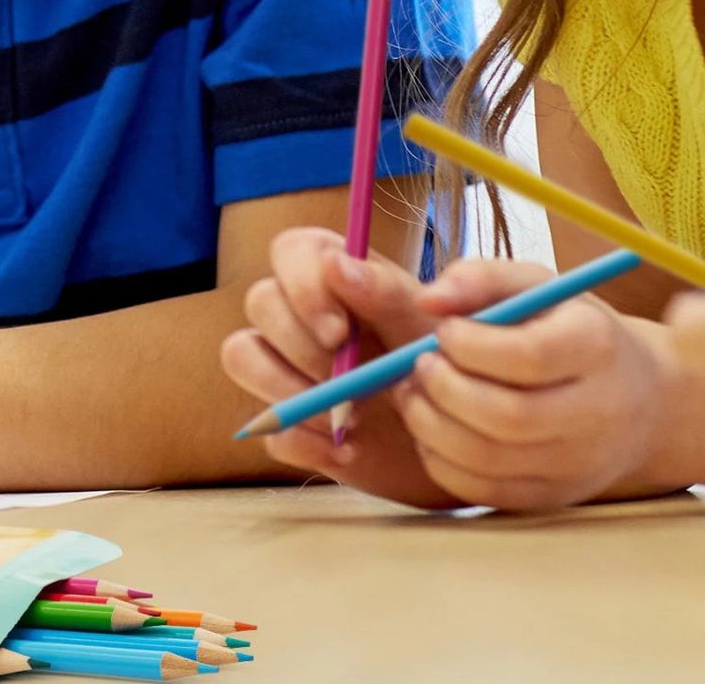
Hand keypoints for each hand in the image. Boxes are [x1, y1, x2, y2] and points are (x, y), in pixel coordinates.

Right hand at [220, 227, 463, 508]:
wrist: (462, 439)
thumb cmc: (443, 363)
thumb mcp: (424, 327)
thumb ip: (384, 291)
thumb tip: (334, 264)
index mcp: (333, 275)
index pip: (289, 251)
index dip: (303, 287)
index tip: (339, 332)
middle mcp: (300, 313)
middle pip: (260, 302)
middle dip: (300, 345)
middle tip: (349, 381)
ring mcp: (287, 367)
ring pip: (242, 355)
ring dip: (287, 389)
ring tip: (349, 418)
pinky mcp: (290, 422)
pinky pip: (267, 427)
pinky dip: (304, 443)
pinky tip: (349, 451)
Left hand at [391, 258, 672, 509]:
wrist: (640, 401)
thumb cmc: (570, 328)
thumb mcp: (537, 285)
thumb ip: (480, 279)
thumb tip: (427, 301)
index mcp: (595, 346)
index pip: (529, 356)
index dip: (470, 344)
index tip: (442, 329)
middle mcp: (595, 413)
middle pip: (508, 416)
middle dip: (444, 388)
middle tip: (418, 363)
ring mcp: (576, 464)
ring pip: (490, 459)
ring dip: (431, 425)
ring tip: (413, 392)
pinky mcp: (553, 497)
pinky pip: (485, 492)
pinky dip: (442, 462)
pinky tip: (430, 427)